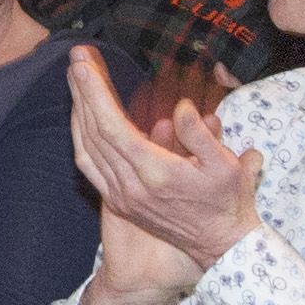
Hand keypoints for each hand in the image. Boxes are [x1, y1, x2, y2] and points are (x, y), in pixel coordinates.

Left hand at [64, 45, 258, 270]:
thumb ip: (200, 134)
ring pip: (87, 148)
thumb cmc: (227, 201)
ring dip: (79, 111)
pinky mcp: (119, 203)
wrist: (220, 245)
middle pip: (94, 132)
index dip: (95, 93)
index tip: (84, 65)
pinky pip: (90, 166)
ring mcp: (122, 196)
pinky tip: (80, 117)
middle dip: (83, 92)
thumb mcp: (226, 165)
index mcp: (156, 173)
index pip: (114, 126)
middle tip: (76, 58)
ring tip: (76, 79)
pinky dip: (81, 137)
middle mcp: (131, 186)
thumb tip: (181, 108)